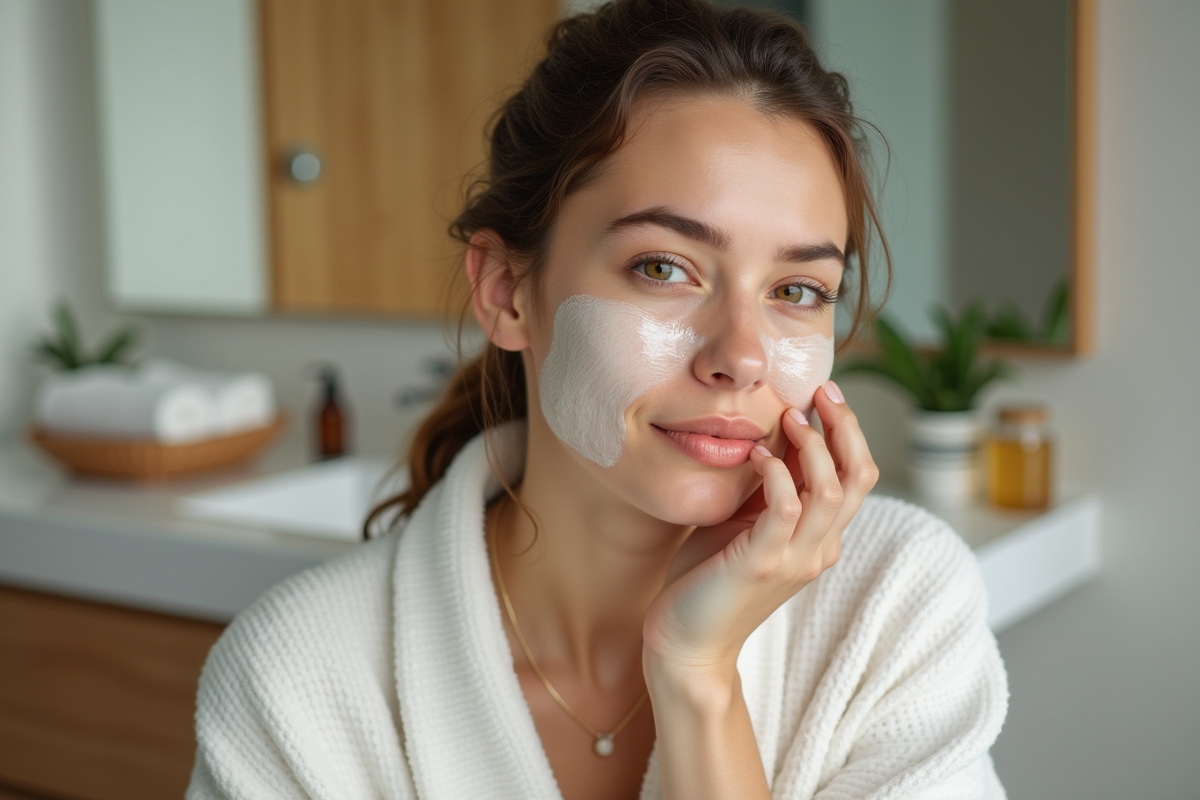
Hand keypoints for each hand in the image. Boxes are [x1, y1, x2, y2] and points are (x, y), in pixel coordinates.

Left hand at [643, 381, 879, 673]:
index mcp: (819, 537)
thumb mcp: (746, 521)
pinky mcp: (762, 565)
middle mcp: (819, 548)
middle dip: (844, 427)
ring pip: (831, 491)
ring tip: (788, 417)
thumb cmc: (708, 577)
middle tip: (821, 391)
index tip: (825, 393)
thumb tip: (773, 434)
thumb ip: (767, 487)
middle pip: (859, 477)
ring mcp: (795, 559)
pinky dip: (777, 475)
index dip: (848, 431)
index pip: (858, 476)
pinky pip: (786, 510)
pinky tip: (757, 456)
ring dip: (812, 446)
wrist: (686, 641)